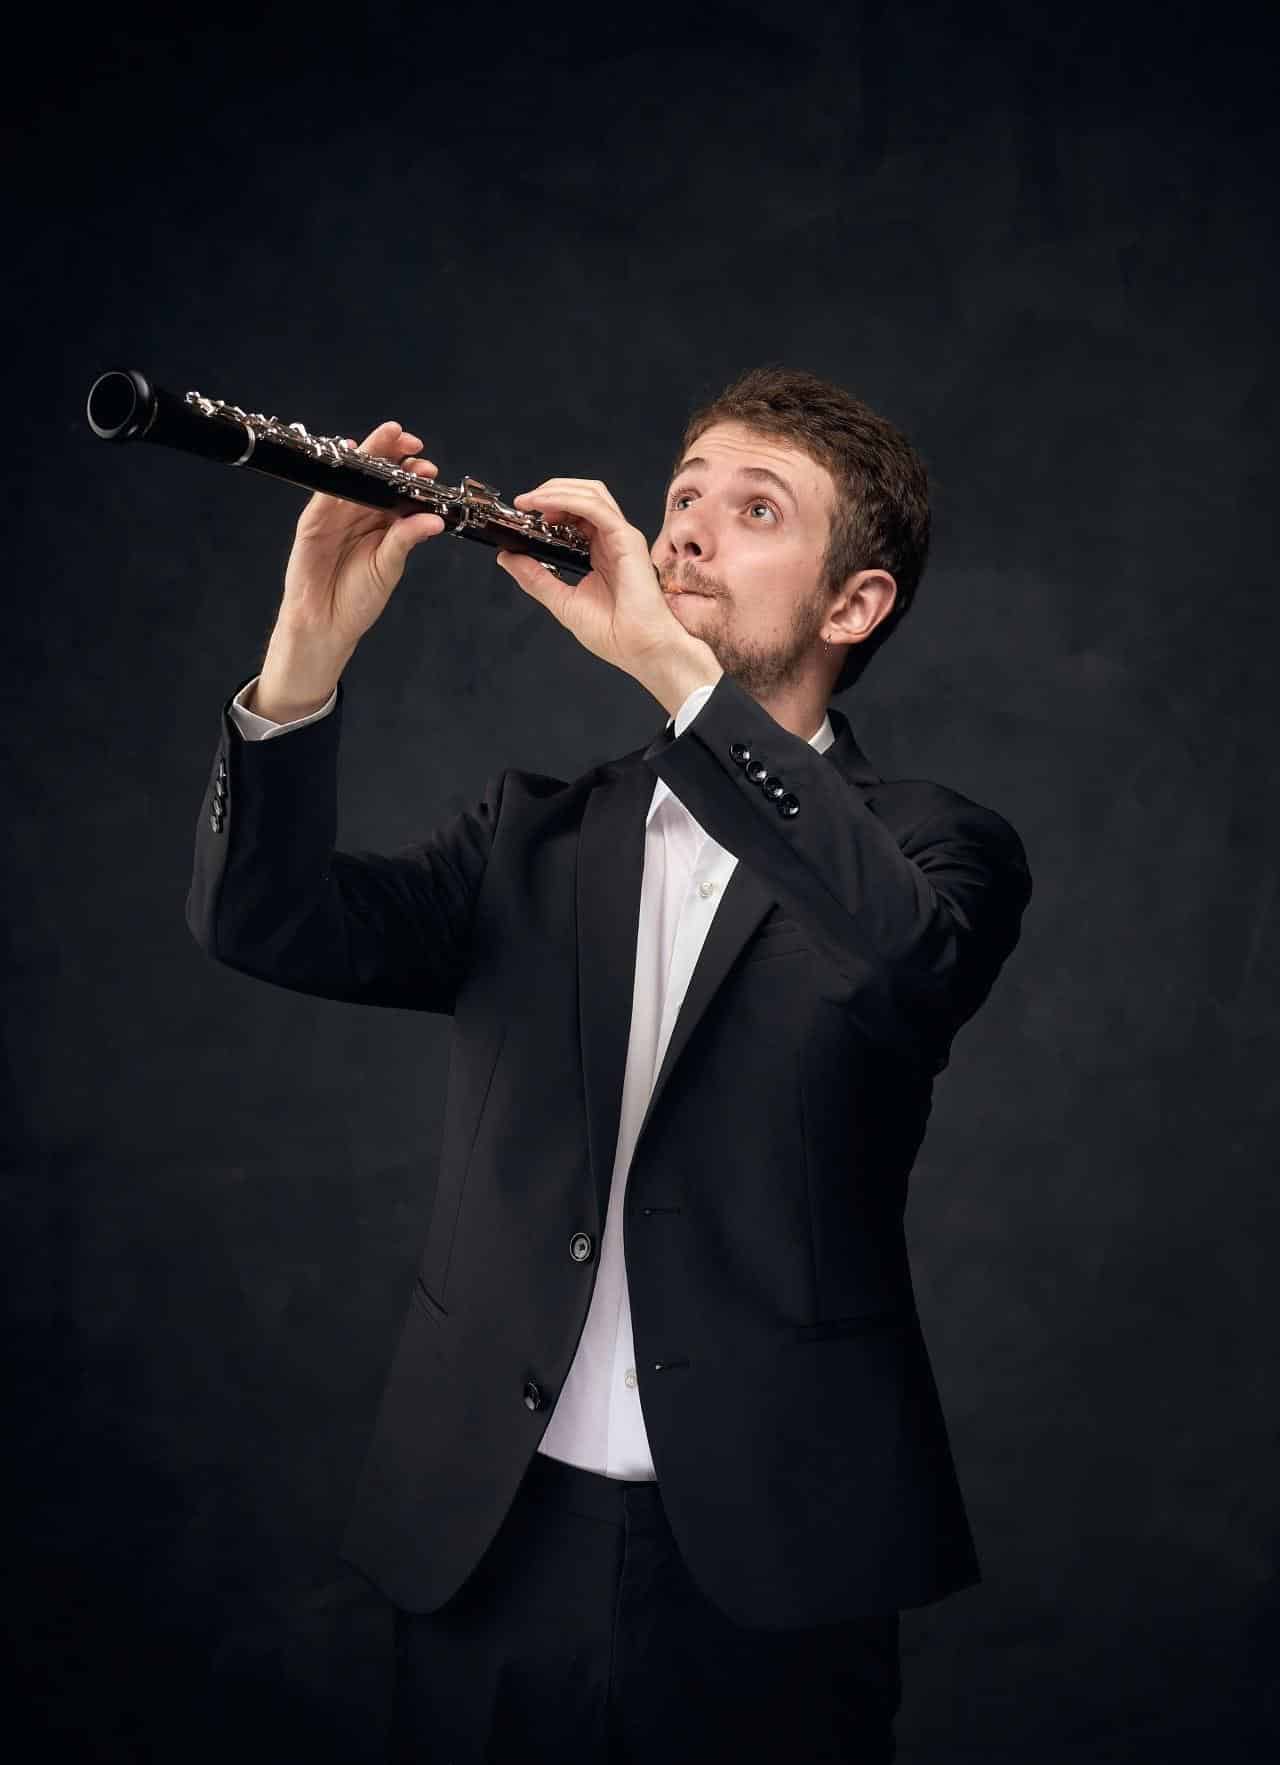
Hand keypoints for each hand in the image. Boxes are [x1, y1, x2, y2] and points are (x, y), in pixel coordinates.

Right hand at [276, 419, 447, 658]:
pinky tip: (350, 454)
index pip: (398, 489)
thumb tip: (434, 520)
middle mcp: (360, 513)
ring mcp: (335, 514)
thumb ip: (406, 539)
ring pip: (353, 476)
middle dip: (393, 452)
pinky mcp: (313, 521)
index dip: (412, 473)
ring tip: (390, 438)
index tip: (428, 467)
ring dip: (370, 454)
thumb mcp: (388, 566)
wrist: (326, 624)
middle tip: (412, 443)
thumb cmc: (357, 599)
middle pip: (376, 474)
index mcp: (382, 523)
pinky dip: (337, 474)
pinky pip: (325, 493)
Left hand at [496, 477, 721, 711]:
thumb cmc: (616, 634)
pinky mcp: (627, 539)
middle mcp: (611, 540)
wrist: (642, 651)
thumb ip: (535, 578)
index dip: (549, 505)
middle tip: (523, 502)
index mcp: (600, 552)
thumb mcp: (562, 602)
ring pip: (591, 493)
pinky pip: (595, 507)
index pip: (576, 513)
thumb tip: (507, 557)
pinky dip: (567, 501)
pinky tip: (545, 507)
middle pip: (584, 494)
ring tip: (531, 501)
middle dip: (551, 490)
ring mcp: (621, 537)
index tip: (522, 513)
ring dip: (556, 490)